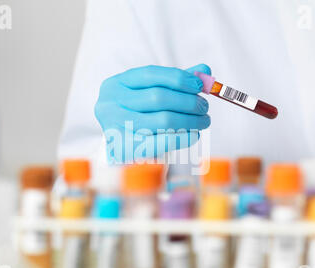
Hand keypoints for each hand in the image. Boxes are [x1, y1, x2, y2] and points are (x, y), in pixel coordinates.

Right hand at [95, 64, 210, 162]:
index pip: (150, 74)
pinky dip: (183, 138)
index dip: (178, 78)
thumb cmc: (138, 118)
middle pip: (158, 97)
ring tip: (203, 121)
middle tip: (204, 107)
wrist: (121, 150)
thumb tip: (204, 70)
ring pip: (163, 120)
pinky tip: (195, 135)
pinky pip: (161, 142)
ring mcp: (115, 128)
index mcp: (116, 84)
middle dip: (187, 101)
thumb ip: (175, 82)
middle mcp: (110, 104)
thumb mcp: (150, 96)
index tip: (199, 85)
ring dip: (190, 120)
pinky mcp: (125, 150)